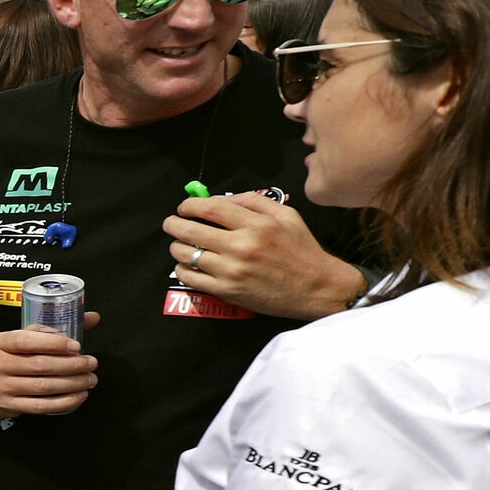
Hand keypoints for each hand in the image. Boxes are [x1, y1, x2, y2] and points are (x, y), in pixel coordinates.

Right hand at [0, 322, 99, 416]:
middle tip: (91, 364)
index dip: (54, 344)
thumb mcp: (15, 338)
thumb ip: (49, 330)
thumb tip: (91, 318)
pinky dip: (64, 403)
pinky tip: (78, 396)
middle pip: (40, 366)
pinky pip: (41, 406)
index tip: (76, 346)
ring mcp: (2, 387)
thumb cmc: (2, 358)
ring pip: (43, 387)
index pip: (26, 341)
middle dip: (71, 365)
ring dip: (72, 384)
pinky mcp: (8, 406)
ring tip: (89, 379)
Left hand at [164, 192, 364, 320]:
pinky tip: (188, 264)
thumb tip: (221, 198)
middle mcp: (241, 246)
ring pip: (185, 254)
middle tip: (172, 223)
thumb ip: (254, 201)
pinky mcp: (227, 291)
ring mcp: (231, 270)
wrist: (317, 288)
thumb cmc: (302, 250)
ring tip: (181, 244)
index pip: (209, 208)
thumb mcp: (287, 215)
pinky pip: (190, 278)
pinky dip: (183, 268)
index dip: (189, 205)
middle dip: (173, 224)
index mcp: (256, 225)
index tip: (184, 207)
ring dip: (176, 246)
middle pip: (190, 230)